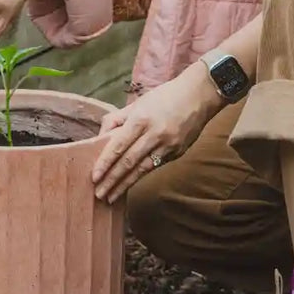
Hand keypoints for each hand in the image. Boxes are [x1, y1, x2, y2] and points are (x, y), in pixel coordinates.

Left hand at [91, 64, 221, 203]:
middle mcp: (154, 134)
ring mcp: (168, 145)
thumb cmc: (165, 96)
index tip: (94, 177)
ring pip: (142, 169)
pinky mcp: (177, 152)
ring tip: (112, 197)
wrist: (199, 96)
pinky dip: (141, 175)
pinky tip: (130, 184)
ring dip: (125, 185)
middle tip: (99, 194)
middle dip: (112, 180)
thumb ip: (117, 119)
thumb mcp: (138, 103)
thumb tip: (100, 136)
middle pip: (128, 162)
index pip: (118, 146)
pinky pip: (155, 165)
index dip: (105, 163)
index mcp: (141, 119)